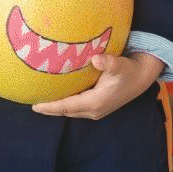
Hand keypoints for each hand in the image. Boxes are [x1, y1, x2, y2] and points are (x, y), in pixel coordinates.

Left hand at [32, 52, 164, 119]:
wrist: (141, 77)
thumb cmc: (129, 70)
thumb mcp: (120, 65)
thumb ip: (108, 63)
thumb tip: (97, 59)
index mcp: (95, 102)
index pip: (67, 106)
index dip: (50, 106)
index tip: (35, 105)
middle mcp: (93, 110)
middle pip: (65, 111)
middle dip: (49, 109)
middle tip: (31, 103)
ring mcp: (95, 110)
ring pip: (70, 111)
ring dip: (55, 108)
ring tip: (39, 101)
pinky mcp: (97, 107)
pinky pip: (75, 107)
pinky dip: (64, 104)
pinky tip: (56, 97)